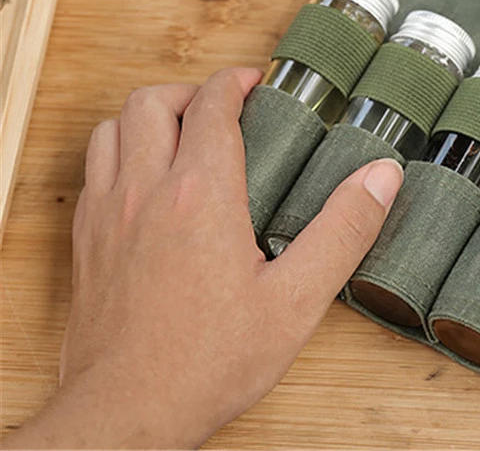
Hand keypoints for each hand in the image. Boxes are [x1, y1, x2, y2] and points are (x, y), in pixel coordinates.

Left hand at [6, 68, 403, 448]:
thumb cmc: (209, 361)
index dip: (234, 82)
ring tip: (182, 132)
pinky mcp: (86, 241)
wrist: (127, 410)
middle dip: (190, 90)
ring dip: (148, 116)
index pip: (211, 107)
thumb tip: (381, 178)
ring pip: (112, 129)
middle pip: (151, 102)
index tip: (254, 82)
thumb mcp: (296, 301)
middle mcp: (145, 192)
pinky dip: (120, 151)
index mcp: (200, 195)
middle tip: (222, 106)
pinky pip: (94, 169)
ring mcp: (108, 215)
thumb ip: (342, 232)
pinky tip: (147, 181)